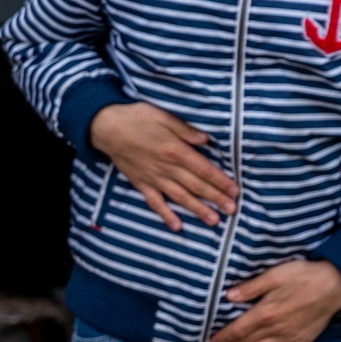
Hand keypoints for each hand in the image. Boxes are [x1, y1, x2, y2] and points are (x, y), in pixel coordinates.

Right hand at [90, 101, 236, 232]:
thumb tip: (206, 139)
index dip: (220, 181)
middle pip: (196, 186)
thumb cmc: (136, 117)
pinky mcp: (141, 183)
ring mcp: (154, 178)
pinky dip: (165, 215)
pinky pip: (154, 202)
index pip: (204, 169)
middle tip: (232, 210)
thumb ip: (185, 129)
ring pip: (180, 197)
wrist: (105, 127)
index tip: (235, 190)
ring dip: (197, 210)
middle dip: (216, 198)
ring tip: (214, 221)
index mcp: (175, 150)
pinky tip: (176, 226)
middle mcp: (167, 168)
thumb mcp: (163, 115)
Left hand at [210, 258, 340, 341]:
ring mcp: (289, 336)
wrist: (336, 285)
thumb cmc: (303, 276)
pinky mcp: (302, 339)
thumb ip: (251, 288)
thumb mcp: (274, 275)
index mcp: (265, 313)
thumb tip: (228, 297)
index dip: (223, 337)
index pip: (238, 329)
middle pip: (247, 341)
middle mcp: (275, 329)